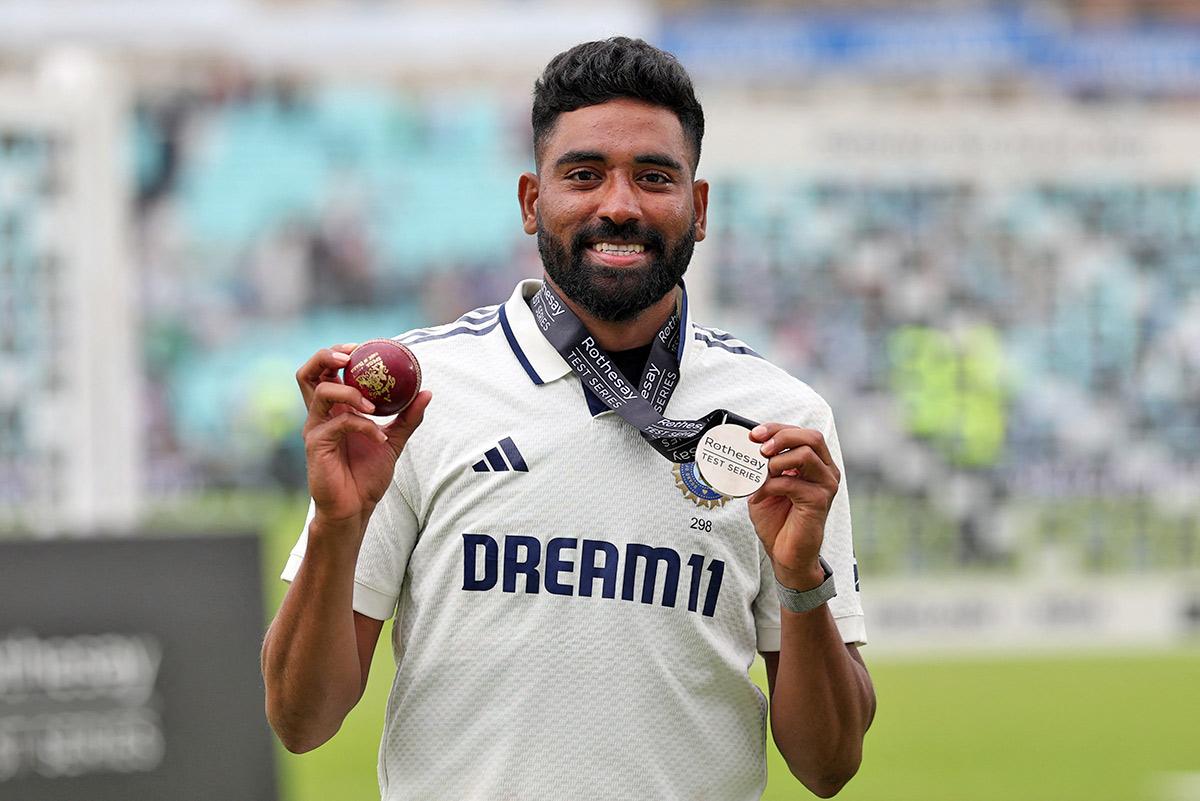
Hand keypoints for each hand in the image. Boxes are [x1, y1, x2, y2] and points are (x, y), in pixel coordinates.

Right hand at [297, 344, 431, 528]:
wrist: (355, 509)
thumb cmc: (367, 476)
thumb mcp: (393, 441)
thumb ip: (408, 417)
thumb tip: (427, 391)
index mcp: (334, 409)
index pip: (327, 370)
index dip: (340, 352)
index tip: (363, 347)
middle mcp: (320, 414)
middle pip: (308, 372)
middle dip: (328, 356)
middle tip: (352, 356)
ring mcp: (315, 428)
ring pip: (322, 391)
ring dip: (350, 391)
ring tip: (373, 405)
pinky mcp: (316, 445)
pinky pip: (339, 422)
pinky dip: (363, 424)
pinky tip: (379, 436)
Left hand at [746, 423, 840, 589]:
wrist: (785, 553)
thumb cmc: (777, 520)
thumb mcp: (765, 485)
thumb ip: (761, 465)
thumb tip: (746, 445)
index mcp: (815, 463)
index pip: (801, 433)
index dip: (776, 429)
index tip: (753, 435)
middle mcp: (825, 470)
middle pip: (811, 437)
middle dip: (780, 436)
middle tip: (760, 449)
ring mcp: (826, 485)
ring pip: (805, 455)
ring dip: (775, 462)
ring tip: (760, 476)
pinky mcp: (819, 500)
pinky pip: (792, 482)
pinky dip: (769, 486)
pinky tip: (757, 497)